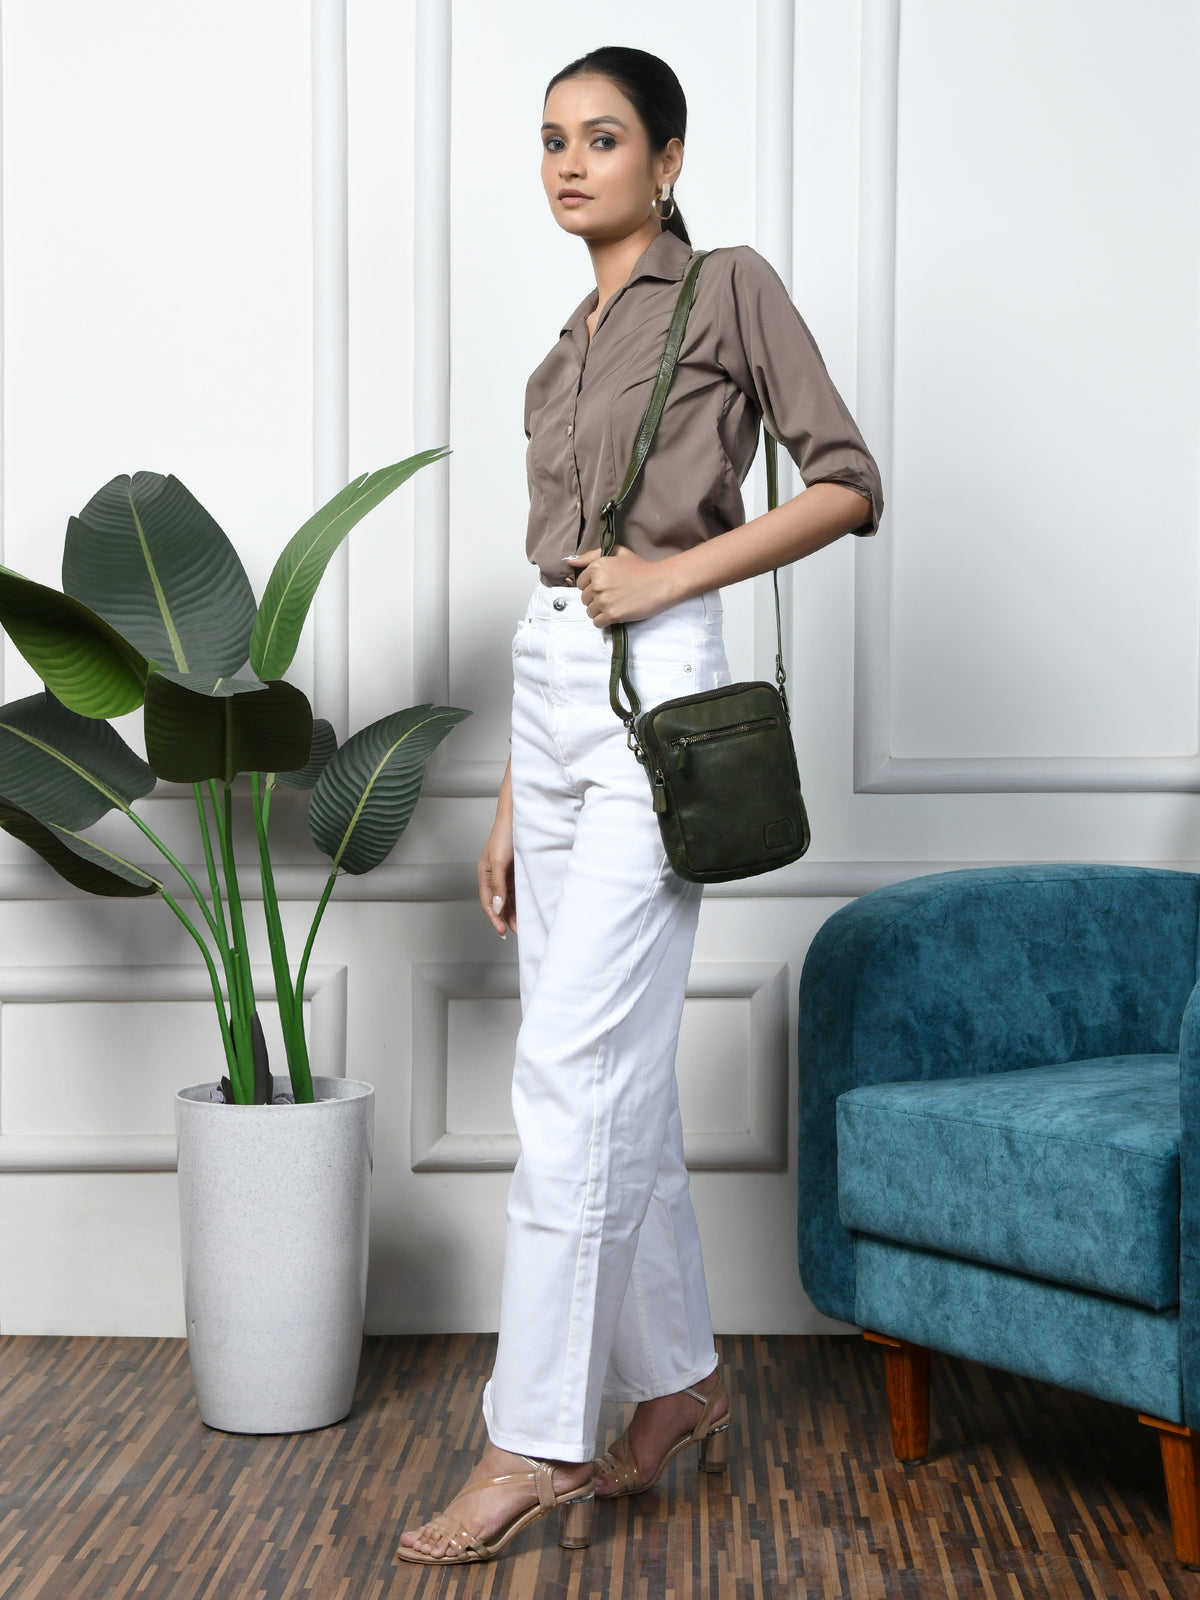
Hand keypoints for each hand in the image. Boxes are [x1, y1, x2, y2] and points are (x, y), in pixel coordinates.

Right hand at [478, 814, 515, 936]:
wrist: (518, 817)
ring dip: (515, 911)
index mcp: (484, 874)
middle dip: (506, 918)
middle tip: (518, 931)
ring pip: (509, 898)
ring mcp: (506, 873)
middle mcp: (494, 876)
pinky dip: (521, 900)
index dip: (494, 918)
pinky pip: (518, 890)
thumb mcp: (499, 862)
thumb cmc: (505, 834)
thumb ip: (498, 885)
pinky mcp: (517, 870)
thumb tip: (497, 907)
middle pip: (499, 903)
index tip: (502, 931)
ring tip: (524, 924)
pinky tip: (528, 907)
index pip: (488, 902)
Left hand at [567, 545, 675, 625]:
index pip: (581, 583)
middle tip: (612, 595)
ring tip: (614, 604)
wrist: (660, 583)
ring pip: (590, 611)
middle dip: (596, 598)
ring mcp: (604, 600)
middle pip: (585, 598)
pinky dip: (604, 621)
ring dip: (600, 610)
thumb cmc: (640, 567)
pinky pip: (597, 623)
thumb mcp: (618, 553)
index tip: (606, 586)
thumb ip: (592, 555)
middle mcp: (597, 584)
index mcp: (597, 567)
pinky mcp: (612, 615)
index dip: (592, 585)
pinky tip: (614, 614)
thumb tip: (571, 561)